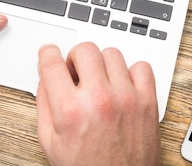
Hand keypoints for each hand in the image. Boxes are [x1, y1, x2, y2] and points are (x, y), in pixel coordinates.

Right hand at [36, 42, 159, 165]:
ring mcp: (126, 99)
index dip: (47, 53)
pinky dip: (131, 72)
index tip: (49, 53)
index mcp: (70, 110)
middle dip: (75, 58)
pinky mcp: (148, 103)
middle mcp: (99, 100)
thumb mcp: (50, 142)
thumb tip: (45, 76)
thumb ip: (44, 104)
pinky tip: (122, 86)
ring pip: (112, 54)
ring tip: (99, 82)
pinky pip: (141, 67)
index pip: (52, 63)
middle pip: (84, 50)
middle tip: (76, 73)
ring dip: (102, 64)